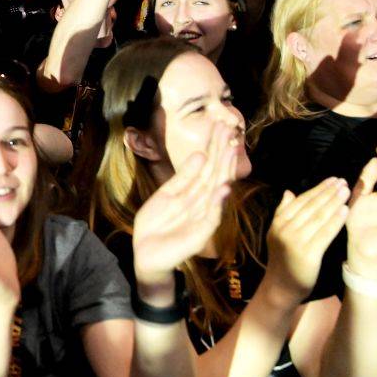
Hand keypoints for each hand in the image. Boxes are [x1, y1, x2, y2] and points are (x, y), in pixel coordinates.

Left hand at [133, 124, 235, 286]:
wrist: (146, 252)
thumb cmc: (158, 224)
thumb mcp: (168, 194)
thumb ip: (184, 177)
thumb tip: (201, 154)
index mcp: (195, 192)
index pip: (208, 165)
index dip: (214, 146)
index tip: (220, 124)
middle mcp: (204, 202)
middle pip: (216, 173)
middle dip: (223, 152)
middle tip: (231, 129)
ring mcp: (204, 218)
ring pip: (217, 191)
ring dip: (224, 171)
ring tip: (231, 152)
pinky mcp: (200, 235)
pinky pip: (211, 217)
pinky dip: (217, 203)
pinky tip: (223, 189)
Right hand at [265, 176, 349, 302]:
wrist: (281, 286)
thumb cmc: (283, 259)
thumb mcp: (278, 234)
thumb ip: (283, 213)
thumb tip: (289, 192)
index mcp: (278, 223)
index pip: (300, 201)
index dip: (317, 189)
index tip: (331, 180)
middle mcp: (285, 230)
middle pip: (311, 207)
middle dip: (328, 192)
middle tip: (342, 181)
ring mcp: (295, 241)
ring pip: (318, 217)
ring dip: (334, 202)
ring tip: (346, 191)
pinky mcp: (308, 254)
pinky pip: (325, 233)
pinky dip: (336, 221)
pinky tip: (345, 211)